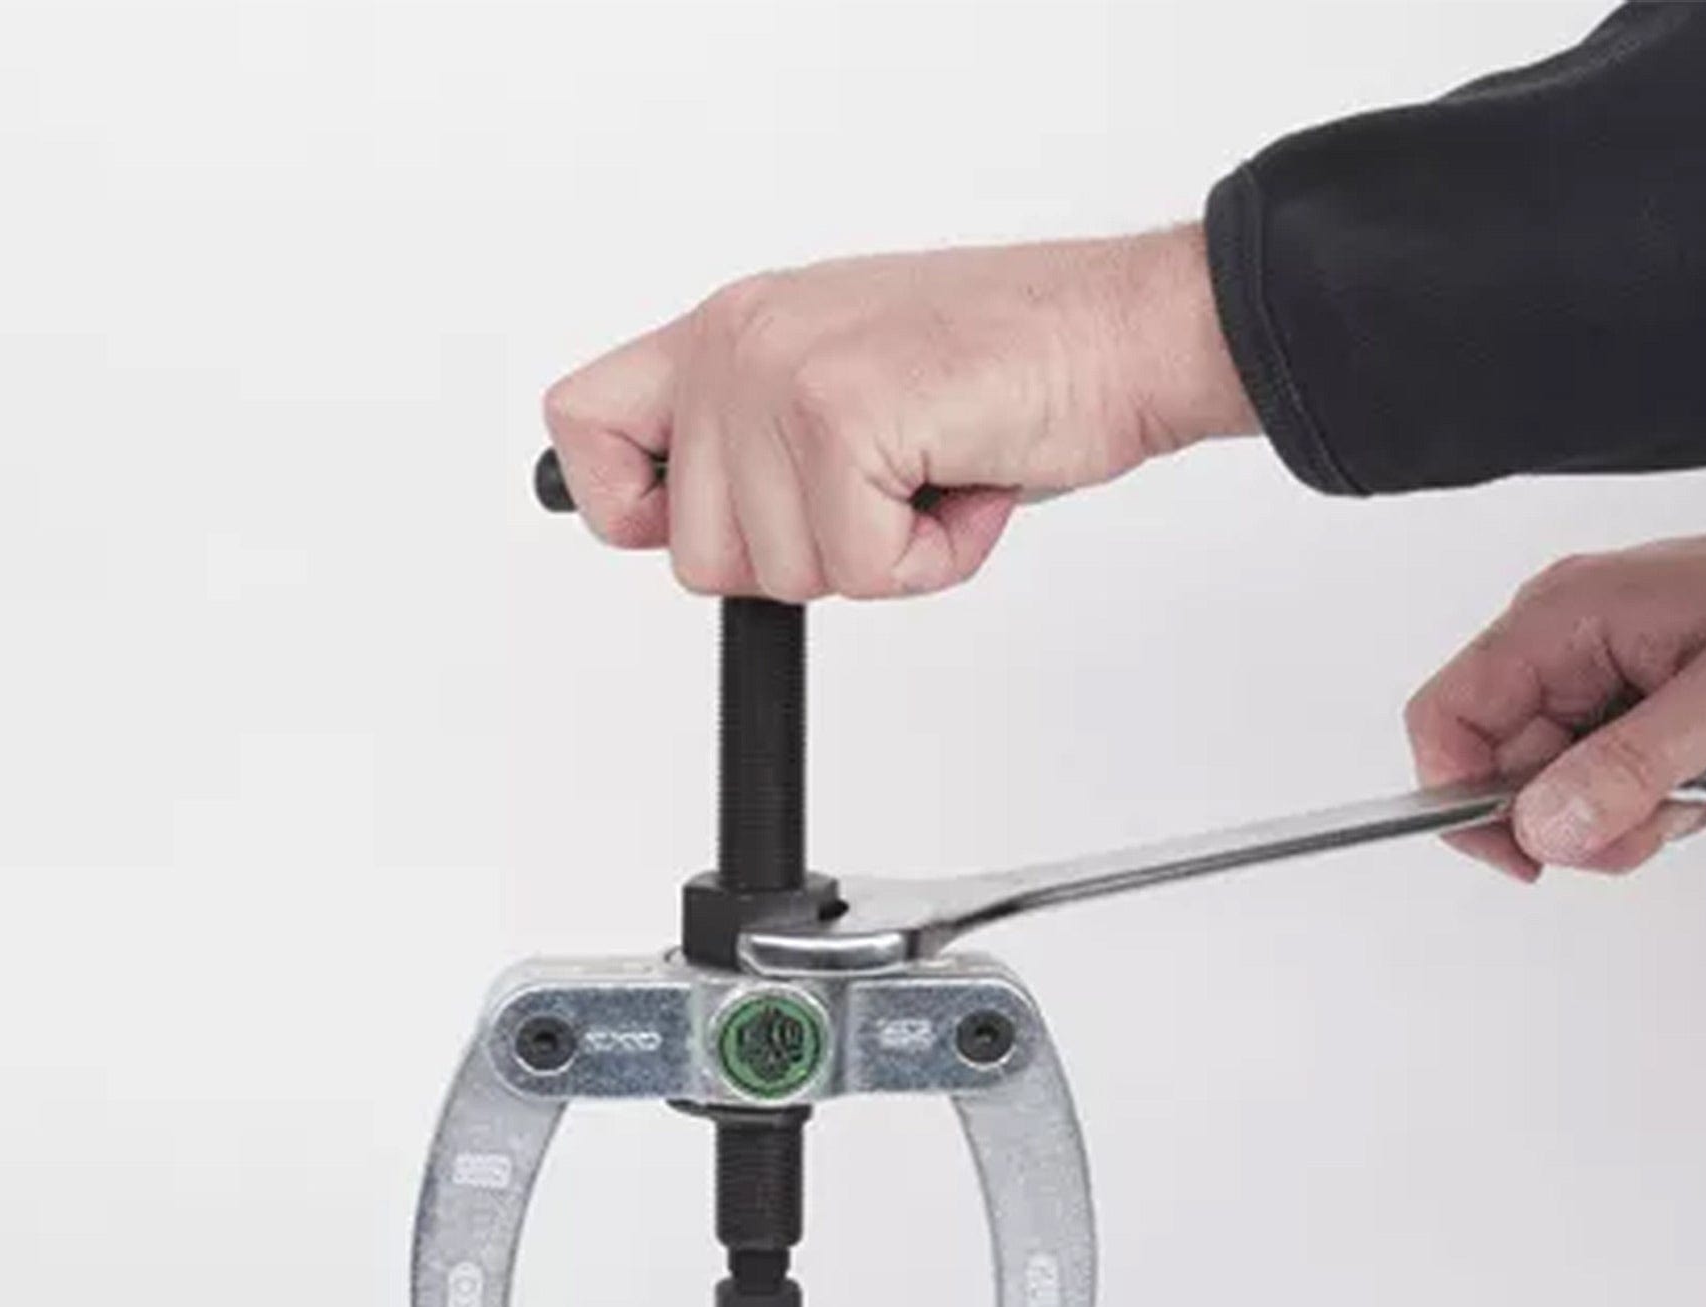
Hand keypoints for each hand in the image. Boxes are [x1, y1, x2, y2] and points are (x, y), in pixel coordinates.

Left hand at [542, 227, 1253, 600]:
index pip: (581, 430)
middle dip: (807, 562)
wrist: (1123, 335)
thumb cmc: (1008, 373)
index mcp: (730, 329)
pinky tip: (965, 483)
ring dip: (878, 558)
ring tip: (936, 474)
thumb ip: (754, 449)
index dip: (633, 513)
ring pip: (780, 577)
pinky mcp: (840, 415)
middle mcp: (739, 339)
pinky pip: (858, 573)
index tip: (715, 522)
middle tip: (889, 490)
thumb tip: (686, 535)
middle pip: (697, 558)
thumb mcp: (847, 397)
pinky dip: (930, 563)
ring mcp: (781, 372)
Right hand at [1404, 521, 1705, 880]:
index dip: (1460, 798)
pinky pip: (1593, 781)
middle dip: (1575, 816)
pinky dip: (1643, 801)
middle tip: (1657, 818)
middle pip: (1499, 767)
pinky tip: (1701, 776)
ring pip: (1549, 787)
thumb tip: (1541, 825)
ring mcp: (1587, 672)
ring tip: (1701, 784)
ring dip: (1622, 813)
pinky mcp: (1617, 702)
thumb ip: (1632, 765)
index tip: (1526, 856)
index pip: (1447, 717)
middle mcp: (1560, 639)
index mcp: (1563, 615)